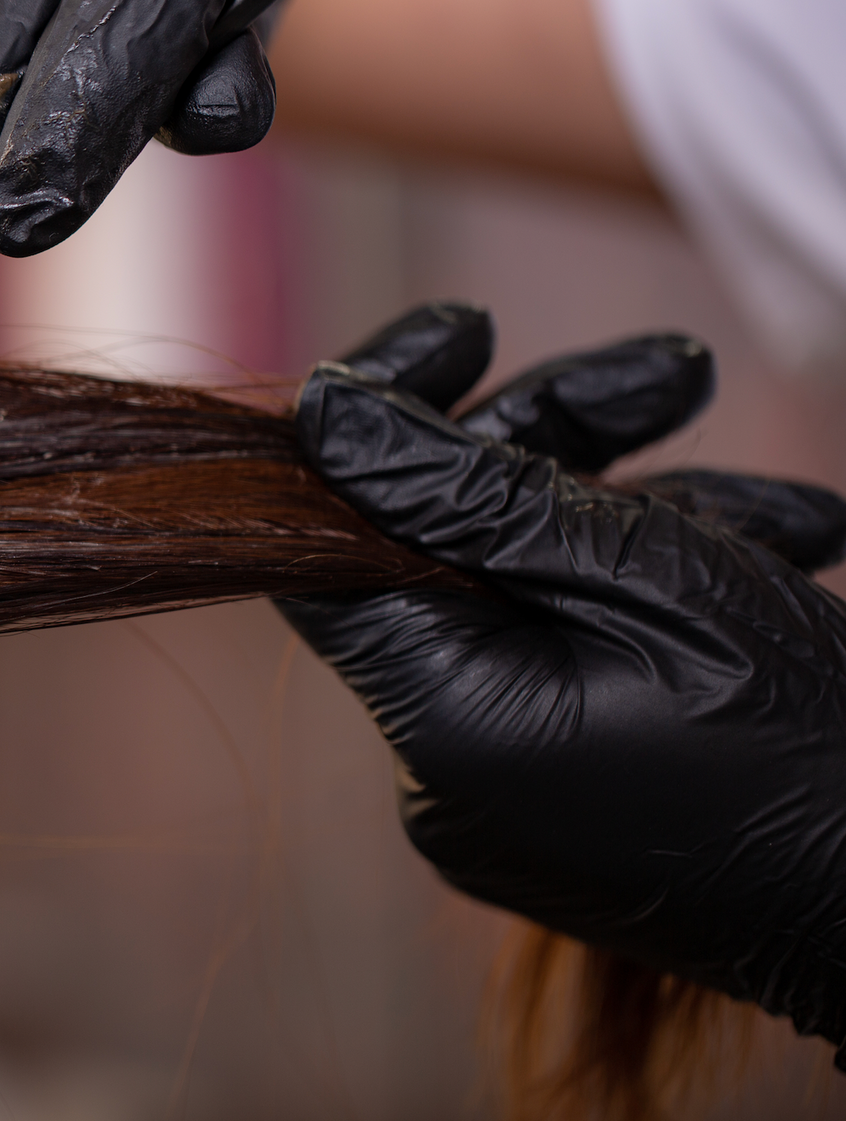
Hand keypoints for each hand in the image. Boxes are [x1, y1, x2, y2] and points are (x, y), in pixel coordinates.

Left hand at [280, 303, 845, 1051]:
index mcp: (440, 719)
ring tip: (783, 519)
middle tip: (671, 374)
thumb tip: (323, 416)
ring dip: (649, 518)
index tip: (463, 331)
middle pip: (443, 549)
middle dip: (557, 446)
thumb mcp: (646, 573)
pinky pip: (579, 654)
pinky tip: (785, 553)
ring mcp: (511, 787)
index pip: (327, 540)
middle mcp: (449, 767)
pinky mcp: (572, 790)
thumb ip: (468, 490)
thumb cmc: (811, 748)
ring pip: (529, 590)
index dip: (380, 423)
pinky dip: (670, 593)